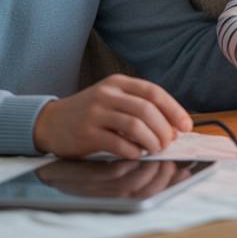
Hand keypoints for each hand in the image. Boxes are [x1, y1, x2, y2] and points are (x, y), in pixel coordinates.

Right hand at [32, 74, 191, 159]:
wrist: (50, 122)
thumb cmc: (88, 113)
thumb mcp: (112, 100)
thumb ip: (137, 106)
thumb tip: (172, 126)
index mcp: (118, 83)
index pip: (153, 92)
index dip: (173, 109)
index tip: (186, 125)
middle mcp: (107, 94)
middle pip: (146, 109)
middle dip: (164, 128)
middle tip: (169, 142)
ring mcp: (96, 112)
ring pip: (135, 125)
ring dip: (151, 140)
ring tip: (155, 149)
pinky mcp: (86, 132)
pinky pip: (117, 143)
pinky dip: (132, 150)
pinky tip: (135, 154)